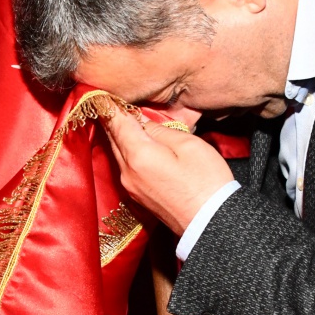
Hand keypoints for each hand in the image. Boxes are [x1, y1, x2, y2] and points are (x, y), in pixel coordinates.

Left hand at [102, 110, 233, 234]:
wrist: (210, 223)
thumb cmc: (206, 182)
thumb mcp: (187, 145)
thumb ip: (160, 130)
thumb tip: (142, 122)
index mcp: (138, 154)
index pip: (116, 122)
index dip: (109, 105)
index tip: (103, 91)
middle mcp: (127, 171)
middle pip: (112, 137)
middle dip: (112, 118)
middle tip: (112, 101)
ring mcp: (130, 186)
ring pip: (118, 152)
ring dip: (120, 135)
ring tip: (126, 118)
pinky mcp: (137, 195)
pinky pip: (126, 165)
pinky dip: (128, 150)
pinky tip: (137, 143)